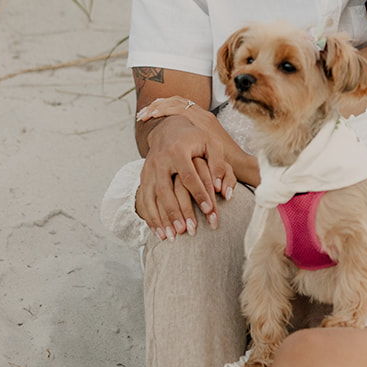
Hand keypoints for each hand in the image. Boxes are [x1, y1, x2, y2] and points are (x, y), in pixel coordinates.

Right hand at [135, 111, 242, 238]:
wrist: (169, 128)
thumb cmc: (195, 139)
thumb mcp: (211, 144)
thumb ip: (218, 164)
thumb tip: (222, 188)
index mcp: (178, 151)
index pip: (189, 176)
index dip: (200, 194)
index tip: (210, 211)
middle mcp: (160, 161)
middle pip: (166, 190)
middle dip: (175, 212)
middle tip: (187, 231)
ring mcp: (149, 169)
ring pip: (151, 197)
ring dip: (159, 219)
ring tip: (170, 238)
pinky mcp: (144, 176)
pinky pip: (144, 199)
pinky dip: (150, 217)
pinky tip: (158, 232)